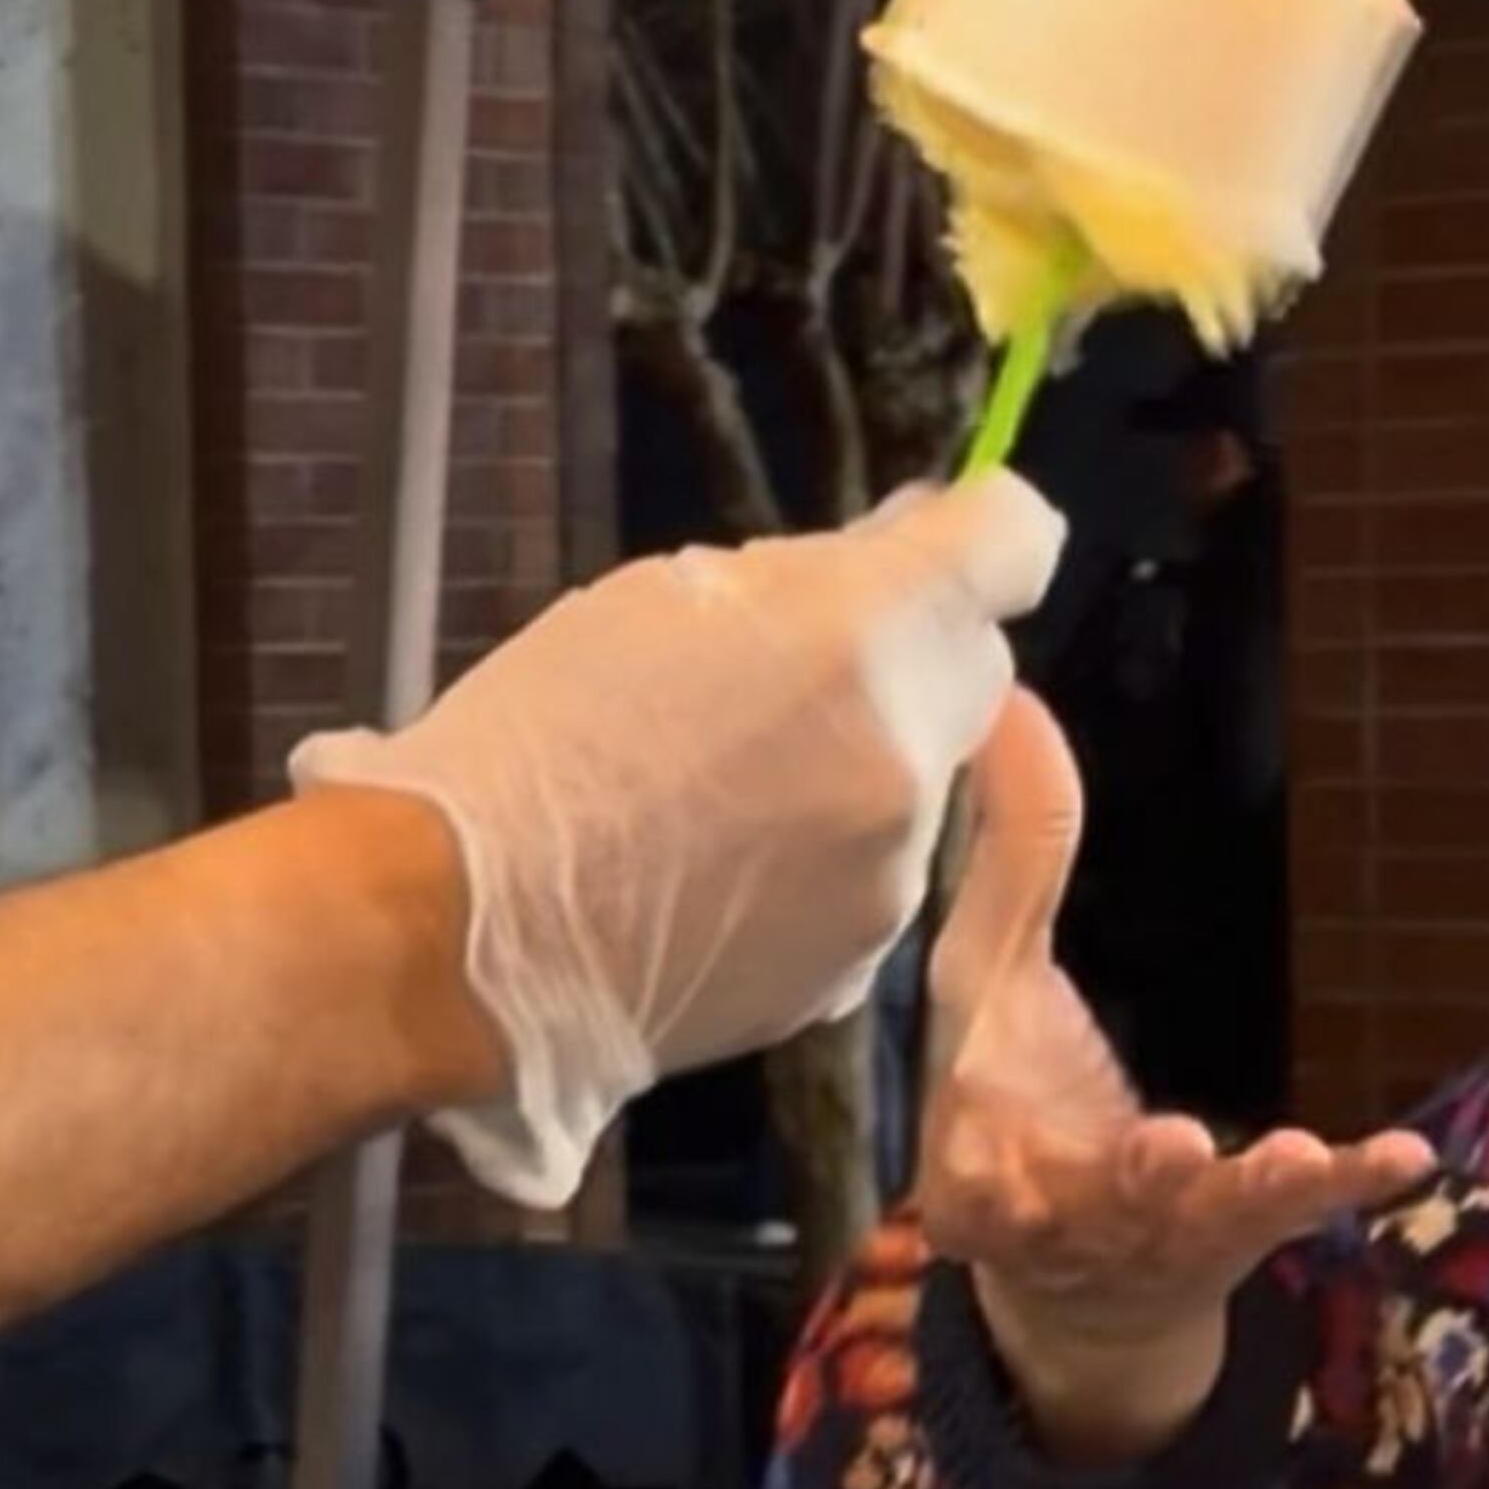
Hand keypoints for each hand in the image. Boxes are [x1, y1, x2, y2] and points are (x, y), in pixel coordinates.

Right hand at [298, 474, 1063, 1209]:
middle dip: (915, 654)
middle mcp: (910, 757)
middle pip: (978, 671)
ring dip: (865, 763)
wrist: (471, 935)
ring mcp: (896, 872)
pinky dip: (829, 855)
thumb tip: (907, 545)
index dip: (985, 530)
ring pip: (925, 780)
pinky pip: (880, 871)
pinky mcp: (864, 958)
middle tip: (797, 668)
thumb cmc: (542, 738)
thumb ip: (816, 574)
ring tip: (729, 788)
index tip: (942, 536)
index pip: (1017, 544)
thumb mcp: (669, 598)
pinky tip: (725, 866)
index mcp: (864, 637)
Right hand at [925, 689, 1433, 1460]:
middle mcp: (1059, 1212)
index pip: (964, 1153)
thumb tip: (1004, 698)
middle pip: (1086, 1204)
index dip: (978, 1148)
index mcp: (976, 1154)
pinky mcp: (1237, 1234)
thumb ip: (1008, 854)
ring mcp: (1156, 1234)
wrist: (1080, 1282)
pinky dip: (1347, 1184)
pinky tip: (1405, 1157)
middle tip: (1169, 1147)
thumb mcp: (993, 980)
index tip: (993, 1096)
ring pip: (1198, 1220)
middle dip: (1128, 1182)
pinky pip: (1295, 1214)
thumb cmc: (1019, 1106)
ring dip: (1244, 1189)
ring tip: (1288, 1158)